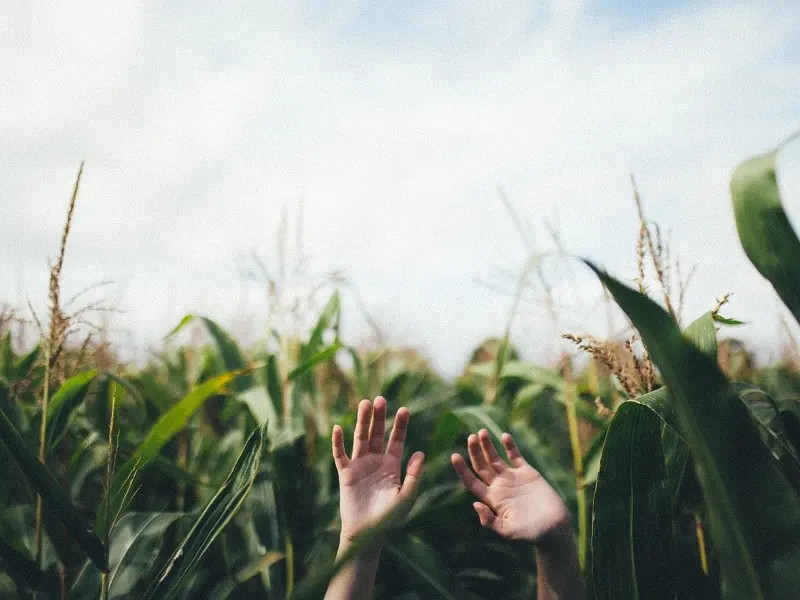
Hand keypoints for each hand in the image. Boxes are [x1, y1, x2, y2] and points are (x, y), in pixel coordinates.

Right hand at [332, 397, 424, 543]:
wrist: (367, 534)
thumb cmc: (389, 519)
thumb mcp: (405, 497)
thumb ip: (413, 476)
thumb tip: (420, 452)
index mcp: (392, 466)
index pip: (396, 440)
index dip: (400, 425)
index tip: (404, 409)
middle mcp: (375, 462)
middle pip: (377, 434)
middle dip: (379, 417)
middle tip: (381, 399)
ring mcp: (360, 466)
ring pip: (360, 438)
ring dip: (362, 422)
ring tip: (364, 404)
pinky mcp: (345, 473)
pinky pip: (340, 454)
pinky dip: (338, 442)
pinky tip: (338, 428)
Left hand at [451, 429, 570, 545]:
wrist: (555, 528)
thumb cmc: (531, 534)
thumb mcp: (508, 531)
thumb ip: (490, 521)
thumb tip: (475, 504)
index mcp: (492, 499)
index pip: (471, 482)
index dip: (462, 470)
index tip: (454, 456)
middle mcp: (499, 487)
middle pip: (481, 466)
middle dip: (475, 452)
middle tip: (471, 437)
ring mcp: (513, 478)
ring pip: (495, 458)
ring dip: (487, 445)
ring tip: (481, 432)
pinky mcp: (528, 473)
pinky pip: (515, 456)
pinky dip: (510, 446)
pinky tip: (504, 436)